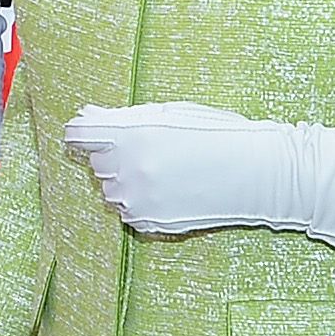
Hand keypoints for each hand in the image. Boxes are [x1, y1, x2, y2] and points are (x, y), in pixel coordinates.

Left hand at [61, 102, 334, 253]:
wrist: (256, 173)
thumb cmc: (217, 135)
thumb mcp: (170, 114)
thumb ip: (123, 118)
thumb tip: (85, 118)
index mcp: (130, 133)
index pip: (78, 133)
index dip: (82, 132)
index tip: (88, 132)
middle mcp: (126, 166)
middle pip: (94, 160)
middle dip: (112, 154)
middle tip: (149, 150)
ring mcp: (135, 197)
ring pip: (108, 188)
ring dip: (124, 179)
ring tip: (163, 171)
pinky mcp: (146, 221)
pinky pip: (126, 210)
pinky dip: (139, 201)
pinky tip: (168, 190)